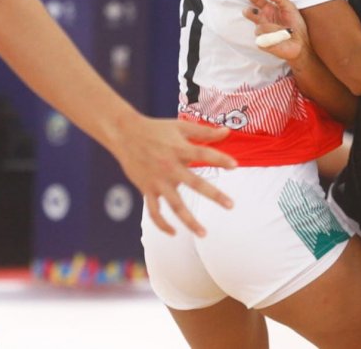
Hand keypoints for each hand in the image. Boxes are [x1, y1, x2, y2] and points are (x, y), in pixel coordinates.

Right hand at [109, 116, 235, 236]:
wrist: (125, 134)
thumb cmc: (157, 129)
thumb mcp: (180, 126)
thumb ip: (204, 132)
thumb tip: (227, 132)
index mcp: (180, 149)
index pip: (204, 154)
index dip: (220, 159)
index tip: (235, 165)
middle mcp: (170, 167)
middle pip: (194, 183)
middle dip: (213, 194)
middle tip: (231, 205)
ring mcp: (158, 181)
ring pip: (174, 205)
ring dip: (189, 220)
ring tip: (204, 234)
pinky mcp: (147, 189)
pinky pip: (154, 211)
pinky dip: (162, 224)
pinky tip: (174, 232)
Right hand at [247, 0, 308, 43]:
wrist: (301, 42)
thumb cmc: (296, 25)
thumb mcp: (291, 8)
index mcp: (269, 10)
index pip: (258, 1)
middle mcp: (263, 20)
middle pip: (250, 13)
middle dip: (249, 11)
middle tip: (254, 11)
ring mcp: (262, 31)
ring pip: (259, 28)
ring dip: (272, 29)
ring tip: (284, 30)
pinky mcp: (263, 42)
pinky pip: (264, 38)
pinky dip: (274, 37)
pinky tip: (281, 38)